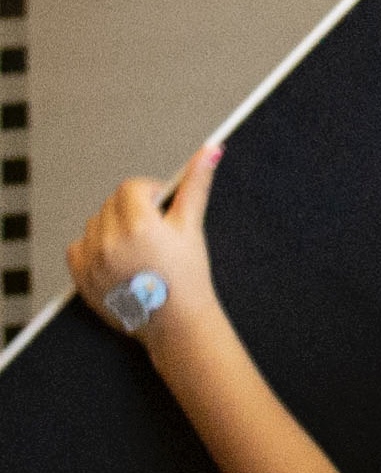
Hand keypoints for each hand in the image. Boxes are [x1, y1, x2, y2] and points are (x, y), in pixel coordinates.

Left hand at [67, 146, 221, 350]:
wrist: (175, 322)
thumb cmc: (187, 277)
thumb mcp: (192, 227)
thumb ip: (196, 185)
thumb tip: (210, 150)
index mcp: (139, 224)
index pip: (131, 188)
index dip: (149, 194)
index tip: (162, 209)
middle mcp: (111, 240)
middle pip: (113, 204)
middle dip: (132, 210)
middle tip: (154, 234)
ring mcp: (92, 260)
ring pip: (96, 223)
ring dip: (113, 227)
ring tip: (136, 248)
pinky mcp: (81, 277)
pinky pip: (77, 246)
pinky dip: (93, 247)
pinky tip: (116, 258)